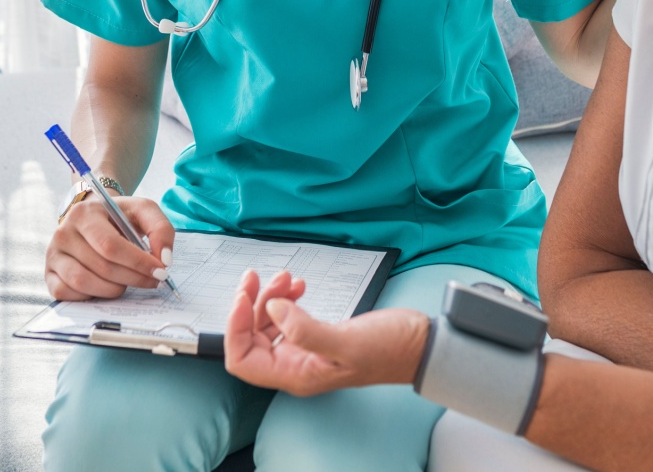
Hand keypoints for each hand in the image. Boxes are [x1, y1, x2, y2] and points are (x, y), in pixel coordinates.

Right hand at [44, 190, 174, 299]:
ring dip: (113, 289)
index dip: (138, 263)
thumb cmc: (119, 216)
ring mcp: (53, 255)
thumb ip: (160, 229)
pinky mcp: (49, 274)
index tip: (160, 272)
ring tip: (127, 282)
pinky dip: (90, 296)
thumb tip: (164, 260)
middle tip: (152, 281)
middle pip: (101, 266)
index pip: (110, 245)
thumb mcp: (143, 210)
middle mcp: (63, 232)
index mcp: (84, 213)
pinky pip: (66, 294)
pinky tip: (105, 287)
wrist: (94, 217)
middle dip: (132, 278)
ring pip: (84, 283)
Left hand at [223, 269, 429, 395]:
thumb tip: (273, 309)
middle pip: (250, 338)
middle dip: (251, 305)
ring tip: (287, 277)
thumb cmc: (388, 350)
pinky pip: (288, 318)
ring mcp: (304, 352)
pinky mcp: (316, 336)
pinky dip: (286, 299)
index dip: (234, 328)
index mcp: (295, 375)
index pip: (242, 360)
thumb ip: (305, 330)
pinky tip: (299, 286)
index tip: (243, 296)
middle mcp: (294, 367)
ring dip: (270, 298)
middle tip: (259, 276)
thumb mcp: (346, 342)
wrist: (418, 345)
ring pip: (268, 324)